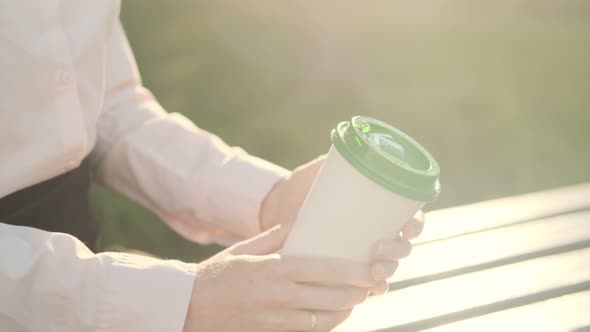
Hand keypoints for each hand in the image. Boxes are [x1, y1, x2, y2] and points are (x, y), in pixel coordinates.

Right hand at [183, 225, 389, 331]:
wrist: (187, 308)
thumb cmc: (217, 275)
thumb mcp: (244, 249)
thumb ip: (275, 236)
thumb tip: (299, 219)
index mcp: (274, 270)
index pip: (324, 270)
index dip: (353, 272)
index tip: (370, 269)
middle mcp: (279, 297)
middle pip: (331, 297)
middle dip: (357, 292)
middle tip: (371, 285)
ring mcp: (276, 320)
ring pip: (324, 320)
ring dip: (345, 311)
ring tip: (356, 300)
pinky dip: (325, 326)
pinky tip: (333, 317)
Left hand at [259, 156, 426, 294]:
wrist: (275, 208)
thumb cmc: (304, 186)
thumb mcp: (320, 171)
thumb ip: (336, 159)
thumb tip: (353, 147)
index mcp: (379, 210)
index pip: (411, 218)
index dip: (416, 224)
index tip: (408, 226)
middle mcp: (377, 233)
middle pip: (402, 247)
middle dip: (397, 251)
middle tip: (377, 249)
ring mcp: (363, 254)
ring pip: (388, 267)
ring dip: (387, 272)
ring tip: (372, 273)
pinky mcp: (346, 270)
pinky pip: (366, 285)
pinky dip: (373, 290)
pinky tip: (372, 292)